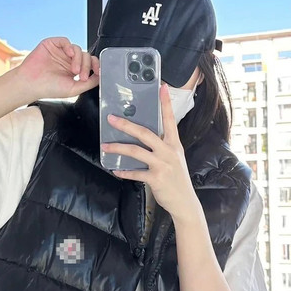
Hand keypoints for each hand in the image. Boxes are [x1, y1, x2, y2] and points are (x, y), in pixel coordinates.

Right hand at [14, 37, 99, 99]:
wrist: (31, 84)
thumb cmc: (49, 88)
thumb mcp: (74, 89)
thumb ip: (89, 83)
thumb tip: (101, 77)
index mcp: (73, 70)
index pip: (89, 63)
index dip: (96, 66)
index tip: (98, 72)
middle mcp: (68, 60)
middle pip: (85, 56)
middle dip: (86, 66)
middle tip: (81, 76)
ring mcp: (61, 52)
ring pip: (77, 49)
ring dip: (78, 60)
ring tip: (74, 71)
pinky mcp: (53, 44)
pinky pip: (66, 41)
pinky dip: (69, 47)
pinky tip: (68, 55)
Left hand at [100, 82, 198, 219]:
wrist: (185, 202)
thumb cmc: (177, 178)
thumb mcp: (174, 158)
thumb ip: (161, 147)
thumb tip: (141, 138)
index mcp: (174, 144)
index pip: (170, 120)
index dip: (165, 103)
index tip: (162, 87)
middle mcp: (169, 151)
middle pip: (145, 133)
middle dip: (126, 125)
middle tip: (112, 119)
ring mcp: (162, 164)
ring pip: (136, 151)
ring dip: (118, 148)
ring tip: (105, 147)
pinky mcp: (156, 178)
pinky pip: (135, 173)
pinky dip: (124, 172)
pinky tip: (115, 170)